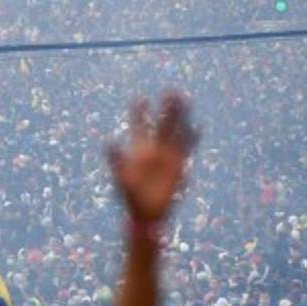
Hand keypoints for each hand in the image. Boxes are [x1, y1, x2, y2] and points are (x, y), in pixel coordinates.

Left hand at [108, 93, 196, 223]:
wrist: (147, 213)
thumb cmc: (131, 197)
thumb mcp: (122, 177)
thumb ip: (117, 159)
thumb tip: (108, 142)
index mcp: (138, 150)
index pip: (139, 127)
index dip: (139, 113)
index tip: (139, 98)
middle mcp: (153, 149)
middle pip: (161, 124)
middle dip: (165, 109)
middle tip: (171, 91)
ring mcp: (167, 155)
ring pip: (175, 131)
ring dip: (181, 117)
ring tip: (185, 100)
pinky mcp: (179, 164)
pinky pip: (187, 148)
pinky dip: (192, 138)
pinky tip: (198, 127)